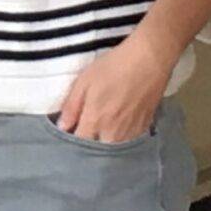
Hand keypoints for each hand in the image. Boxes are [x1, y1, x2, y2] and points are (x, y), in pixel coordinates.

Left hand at [53, 30, 176, 142]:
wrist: (149, 61)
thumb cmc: (112, 68)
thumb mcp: (84, 82)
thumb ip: (72, 107)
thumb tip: (62, 127)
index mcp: (96, 120)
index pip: (79, 143)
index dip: (72, 140)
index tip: (68, 133)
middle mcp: (114, 132)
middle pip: (98, 149)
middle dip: (89, 145)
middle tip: (85, 131)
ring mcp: (132, 131)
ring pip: (114, 147)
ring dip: (105, 143)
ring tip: (100, 130)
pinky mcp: (146, 127)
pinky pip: (129, 141)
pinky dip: (121, 139)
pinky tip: (117, 128)